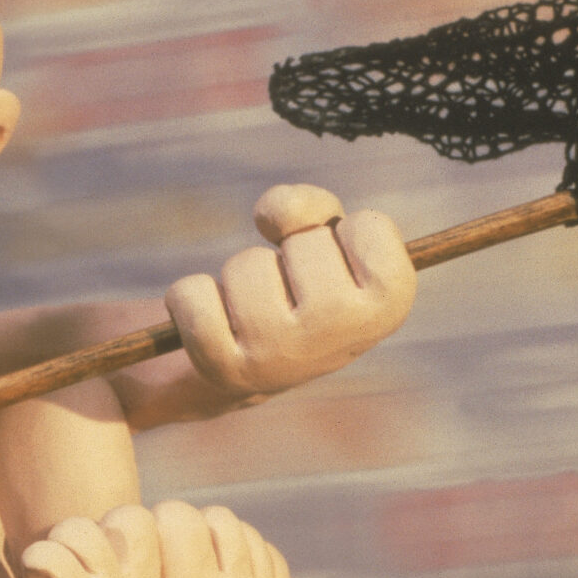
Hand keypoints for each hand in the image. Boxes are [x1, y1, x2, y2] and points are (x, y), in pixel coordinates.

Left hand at [166, 184, 414, 401]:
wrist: (252, 364)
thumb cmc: (299, 288)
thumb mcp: (325, 239)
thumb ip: (315, 206)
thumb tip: (271, 218)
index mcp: (388, 307)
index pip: (370, 226)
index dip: (341, 230)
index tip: (334, 262)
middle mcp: (345, 336)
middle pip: (302, 242)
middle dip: (284, 253)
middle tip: (288, 292)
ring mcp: (287, 354)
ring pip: (247, 265)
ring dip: (238, 276)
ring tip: (250, 311)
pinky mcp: (229, 370)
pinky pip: (194, 296)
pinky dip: (189, 297)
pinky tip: (211, 322)